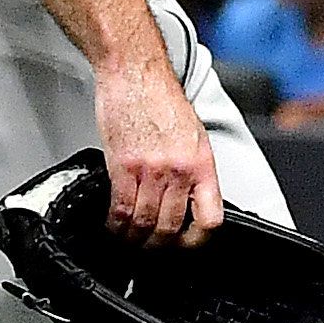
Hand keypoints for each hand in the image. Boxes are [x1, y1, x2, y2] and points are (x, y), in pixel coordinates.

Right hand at [93, 52, 222, 242]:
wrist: (135, 73)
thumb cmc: (160, 97)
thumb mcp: (193, 135)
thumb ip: (193, 168)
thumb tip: (190, 198)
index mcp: (202, 163)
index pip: (210, 218)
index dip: (197, 240)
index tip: (186, 243)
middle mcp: (179, 169)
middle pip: (171, 227)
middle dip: (159, 246)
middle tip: (151, 249)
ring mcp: (151, 170)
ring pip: (144, 223)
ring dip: (134, 239)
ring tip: (129, 242)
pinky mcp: (123, 166)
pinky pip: (120, 209)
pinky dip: (115, 225)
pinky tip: (113, 226)